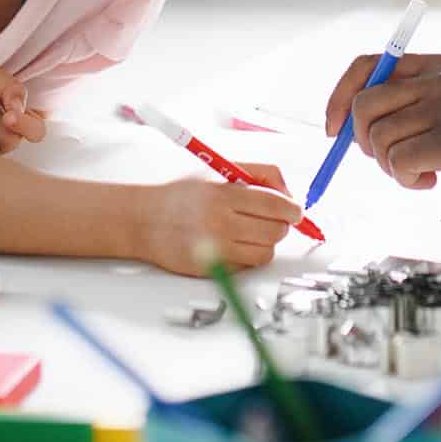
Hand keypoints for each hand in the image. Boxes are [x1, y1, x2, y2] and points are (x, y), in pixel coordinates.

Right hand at [137, 170, 301, 273]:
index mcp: (223, 195)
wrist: (143, 220)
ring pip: (265, 253)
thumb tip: (287, 194)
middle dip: (281, 225)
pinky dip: (249, 256)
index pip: (274, 204)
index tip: (296, 211)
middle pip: (275, 231)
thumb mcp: (217, 171)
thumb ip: (256, 175)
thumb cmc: (181, 194)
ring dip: (266, 242)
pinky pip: (246, 266)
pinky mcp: (210, 270)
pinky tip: (236, 244)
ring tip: (253, 232)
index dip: (292, 209)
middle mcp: (220, 223)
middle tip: (274, 220)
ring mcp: (215, 250)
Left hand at [323, 53, 440, 210]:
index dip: (340, 97)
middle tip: (391, 160)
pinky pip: (401, 162)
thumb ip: (415, 102)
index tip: (335, 129)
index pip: (367, 66)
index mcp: (437, 66)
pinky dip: (407, 179)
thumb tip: (352, 123)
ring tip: (423, 172)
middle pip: (365, 105)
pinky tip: (433, 180)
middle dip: (364, 142)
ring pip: (380, 139)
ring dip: (391, 167)